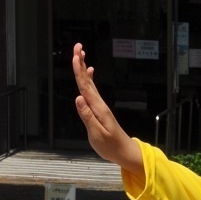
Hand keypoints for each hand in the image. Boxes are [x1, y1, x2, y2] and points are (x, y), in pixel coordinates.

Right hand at [72, 43, 143, 176]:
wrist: (124, 152)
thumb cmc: (111, 146)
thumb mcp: (97, 134)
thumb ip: (87, 116)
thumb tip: (78, 98)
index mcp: (97, 108)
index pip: (86, 86)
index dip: (79, 71)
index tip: (76, 56)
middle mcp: (99, 104)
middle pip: (88, 80)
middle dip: (82, 63)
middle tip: (78, 46)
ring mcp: (100, 106)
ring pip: (90, 83)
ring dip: (84, 68)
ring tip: (80, 54)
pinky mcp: (100, 110)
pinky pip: (92, 90)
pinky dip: (89, 79)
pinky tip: (90, 72)